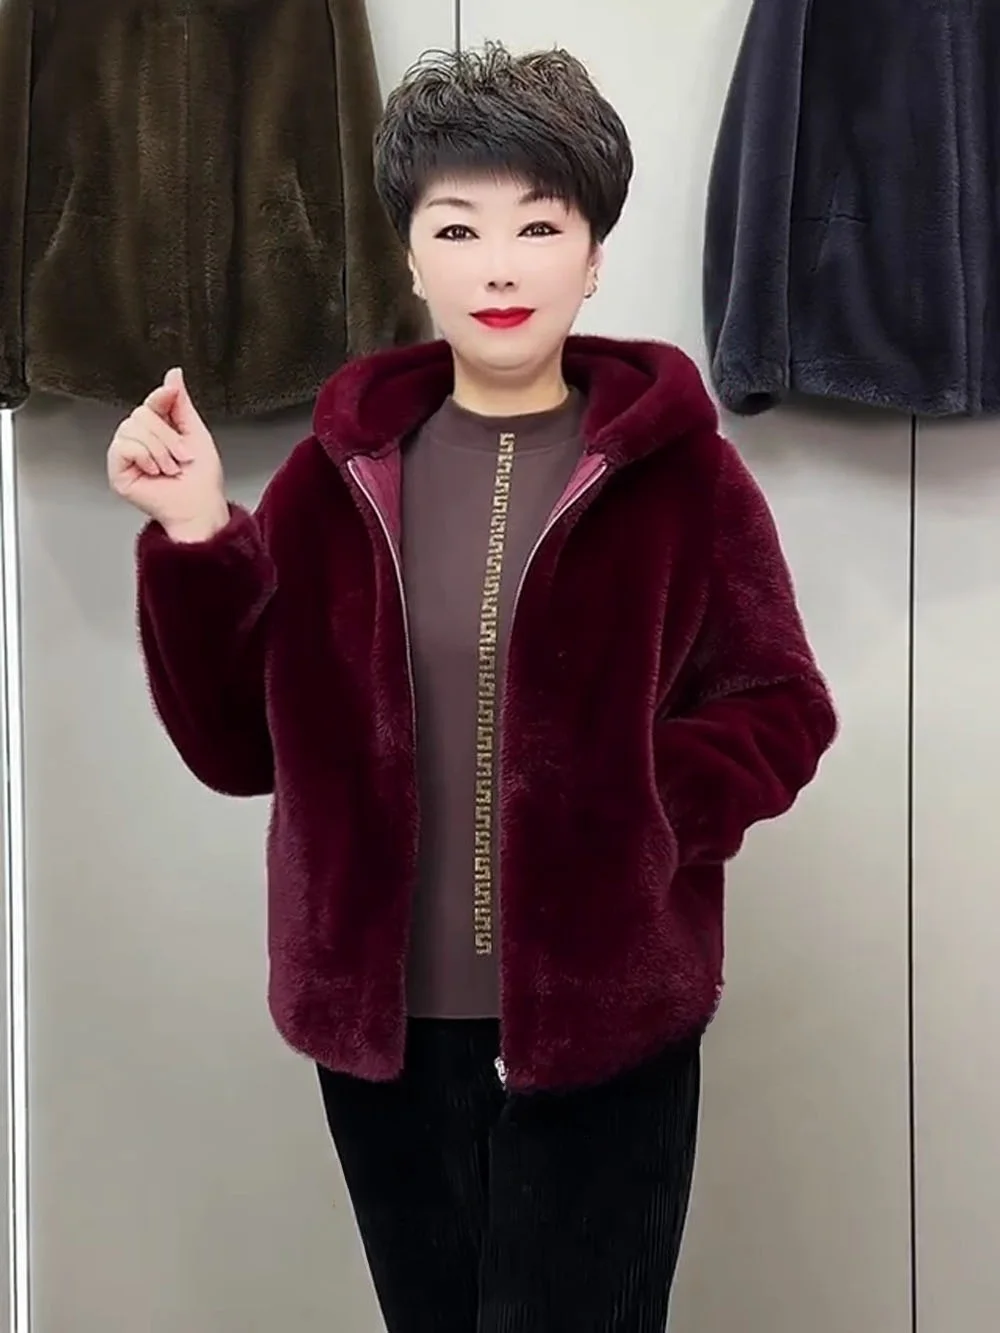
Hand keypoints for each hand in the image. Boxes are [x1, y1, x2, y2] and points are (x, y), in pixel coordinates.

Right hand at [107, 368, 228, 541]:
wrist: (200, 508)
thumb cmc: (201, 480)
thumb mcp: (195, 431)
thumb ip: (181, 403)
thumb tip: (173, 374)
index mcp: (156, 431)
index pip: (150, 402)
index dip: (161, 397)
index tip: (171, 395)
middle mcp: (139, 441)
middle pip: (141, 414)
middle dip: (167, 436)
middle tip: (181, 456)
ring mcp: (126, 456)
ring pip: (132, 428)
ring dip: (159, 450)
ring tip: (170, 468)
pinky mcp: (117, 471)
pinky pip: (124, 446)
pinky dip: (145, 457)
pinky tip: (155, 471)